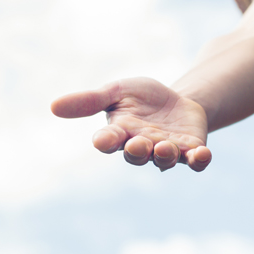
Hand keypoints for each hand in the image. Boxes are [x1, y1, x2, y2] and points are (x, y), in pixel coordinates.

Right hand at [51, 77, 211, 171]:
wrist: (178, 101)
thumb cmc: (142, 99)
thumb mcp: (117, 92)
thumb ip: (90, 100)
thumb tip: (52, 106)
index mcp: (121, 134)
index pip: (109, 141)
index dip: (107, 141)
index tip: (103, 140)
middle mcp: (143, 147)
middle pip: (137, 155)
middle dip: (137, 151)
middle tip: (137, 145)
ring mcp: (169, 151)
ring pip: (165, 160)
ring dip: (165, 156)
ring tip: (164, 148)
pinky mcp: (192, 151)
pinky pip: (195, 162)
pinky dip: (199, 160)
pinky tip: (201, 153)